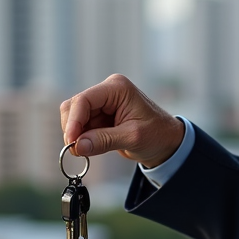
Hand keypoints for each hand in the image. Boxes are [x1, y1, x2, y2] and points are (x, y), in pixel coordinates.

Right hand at [61, 74, 184, 167]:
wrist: (167, 142)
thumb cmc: (157, 134)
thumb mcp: (132, 137)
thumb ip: (104, 140)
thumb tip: (77, 146)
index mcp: (117, 88)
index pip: (84, 100)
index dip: (74, 121)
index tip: (71, 141)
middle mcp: (107, 91)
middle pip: (74, 106)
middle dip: (72, 128)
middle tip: (76, 150)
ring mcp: (102, 103)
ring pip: (74, 117)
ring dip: (76, 135)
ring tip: (87, 150)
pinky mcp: (99, 116)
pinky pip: (81, 126)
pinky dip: (81, 138)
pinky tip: (91, 147)